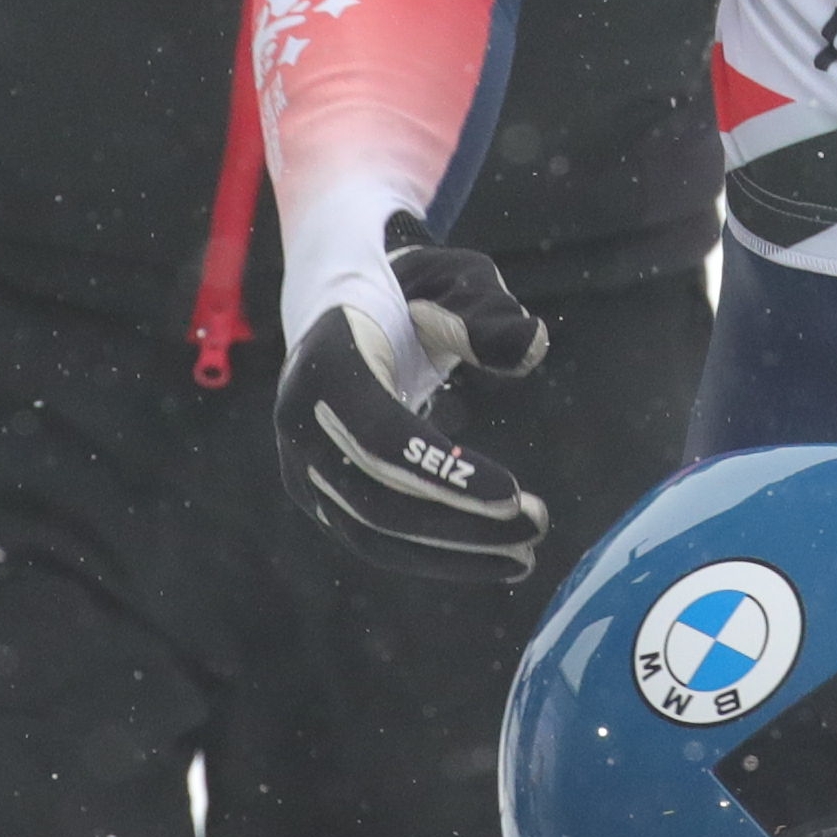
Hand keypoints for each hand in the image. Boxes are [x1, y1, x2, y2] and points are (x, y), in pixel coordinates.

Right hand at [274, 209, 553, 578]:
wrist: (342, 304)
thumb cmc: (411, 290)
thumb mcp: (454, 279)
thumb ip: (489, 311)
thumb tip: (531, 348)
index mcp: (326, 362)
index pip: (383, 438)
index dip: (444, 474)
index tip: (514, 494)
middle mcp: (300, 422)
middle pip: (375, 499)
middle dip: (459, 524)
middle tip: (536, 528)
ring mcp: (301, 464)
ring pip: (371, 533)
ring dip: (450, 553)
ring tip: (525, 556)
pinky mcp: (319, 493)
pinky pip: (372, 539)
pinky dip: (431, 554)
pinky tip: (493, 557)